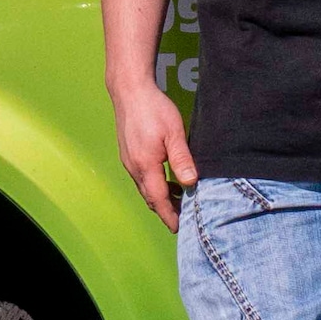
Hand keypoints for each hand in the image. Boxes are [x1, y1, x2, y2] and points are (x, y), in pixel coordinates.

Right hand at [111, 74, 199, 228]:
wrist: (130, 91)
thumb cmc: (153, 108)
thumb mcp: (174, 133)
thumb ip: (182, 158)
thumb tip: (191, 182)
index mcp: (145, 165)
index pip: (158, 199)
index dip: (169, 215)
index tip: (179, 228)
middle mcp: (134, 167)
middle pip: (150, 197)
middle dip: (165, 210)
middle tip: (183, 219)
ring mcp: (129, 161)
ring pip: (145, 188)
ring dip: (160, 198)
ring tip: (180, 201)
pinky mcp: (129, 154)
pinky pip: (142, 178)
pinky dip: (155, 186)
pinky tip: (168, 181)